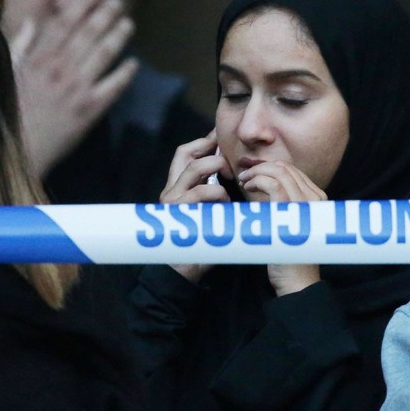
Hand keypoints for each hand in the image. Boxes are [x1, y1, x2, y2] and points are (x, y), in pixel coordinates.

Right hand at [11, 0, 138, 177]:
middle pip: (87, 34)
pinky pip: (113, 87)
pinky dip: (125, 73)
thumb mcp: (7, 74)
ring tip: (127, 23)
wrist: (19, 150)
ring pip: (103, 54)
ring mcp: (77, 89)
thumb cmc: (9, 113)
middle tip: (116, 1)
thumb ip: (21, 46)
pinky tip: (133, 63)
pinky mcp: (90, 110)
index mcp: (38, 60)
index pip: (63, 24)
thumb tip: (32, 22)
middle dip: (104, 14)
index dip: (80, 6)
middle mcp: (60, 70)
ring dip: (118, 36)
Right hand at [160, 130, 230, 283]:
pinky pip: (200, 192)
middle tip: (230, 162)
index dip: (204, 141)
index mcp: (177, 188)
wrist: (184, 272)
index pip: (186, 152)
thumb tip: (239, 175)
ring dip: (216, 170)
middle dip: (210, 150)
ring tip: (230, 184)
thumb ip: (217, 193)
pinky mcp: (177, 212)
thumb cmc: (201, 241)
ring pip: (194, 168)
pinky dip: (218, 193)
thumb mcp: (210, 212)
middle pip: (186, 152)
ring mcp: (172, 200)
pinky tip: (226, 204)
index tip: (223, 138)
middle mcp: (170, 190)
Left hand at [238, 161, 324, 295]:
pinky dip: (258, 180)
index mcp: (317, 199)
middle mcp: (316, 198)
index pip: (292, 171)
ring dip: (257, 172)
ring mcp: (306, 204)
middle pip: (286, 167)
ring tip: (245, 181)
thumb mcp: (289, 223)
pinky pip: (273, 184)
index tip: (252, 175)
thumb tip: (262, 182)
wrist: (297, 281)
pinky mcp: (291, 212)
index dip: (269, 167)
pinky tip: (249, 187)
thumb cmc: (289, 255)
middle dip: (261, 167)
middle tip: (245, 177)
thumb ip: (282, 204)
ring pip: (280, 172)